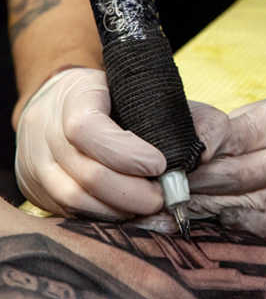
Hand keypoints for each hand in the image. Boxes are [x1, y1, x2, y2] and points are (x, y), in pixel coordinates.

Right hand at [15, 67, 166, 219]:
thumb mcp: (125, 85)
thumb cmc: (104, 93)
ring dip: (118, 209)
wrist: (55, 99)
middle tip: (163, 197)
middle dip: (132, 192)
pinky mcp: (33, 187)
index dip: (126, 153)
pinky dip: (100, 214)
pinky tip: (124, 211)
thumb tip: (199, 150)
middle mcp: (44, 130)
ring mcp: (34, 162)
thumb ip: (155, 111)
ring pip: (75, 198)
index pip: (87, 130)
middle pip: (86, 174)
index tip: (160, 164)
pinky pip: (66, 210)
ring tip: (147, 206)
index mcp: (71, 96)